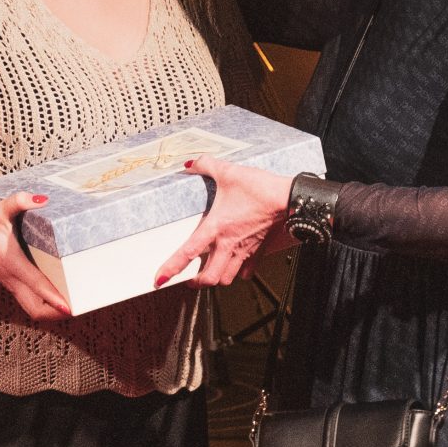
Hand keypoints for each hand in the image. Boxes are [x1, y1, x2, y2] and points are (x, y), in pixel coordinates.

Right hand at [0, 193, 71, 321]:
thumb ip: (19, 202)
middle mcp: (12, 278)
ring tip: (72, 305)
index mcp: (12, 263)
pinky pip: (30, 303)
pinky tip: (58, 298)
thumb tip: (42, 200)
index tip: (68, 307)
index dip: (53, 297)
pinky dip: (45, 305)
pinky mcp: (12, 283)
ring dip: (51, 312)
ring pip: (33, 310)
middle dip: (55, 313)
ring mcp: (12, 284)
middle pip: (35, 310)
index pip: (36, 284)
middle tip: (78, 306)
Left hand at [154, 158, 294, 288]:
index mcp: (216, 227)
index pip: (188, 252)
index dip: (171, 268)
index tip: (159, 280)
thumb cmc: (260, 188)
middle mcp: (228, 244)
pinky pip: (247, 271)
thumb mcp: (228, 172)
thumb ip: (206, 165)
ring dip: (216, 279)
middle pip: (209, 278)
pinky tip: (234, 265)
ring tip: (209, 274)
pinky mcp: (258, 250)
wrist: (288, 198)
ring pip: (227, 278)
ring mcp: (244, 250)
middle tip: (188, 279)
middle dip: (196, 282)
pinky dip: (238, 272)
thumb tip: (191, 163)